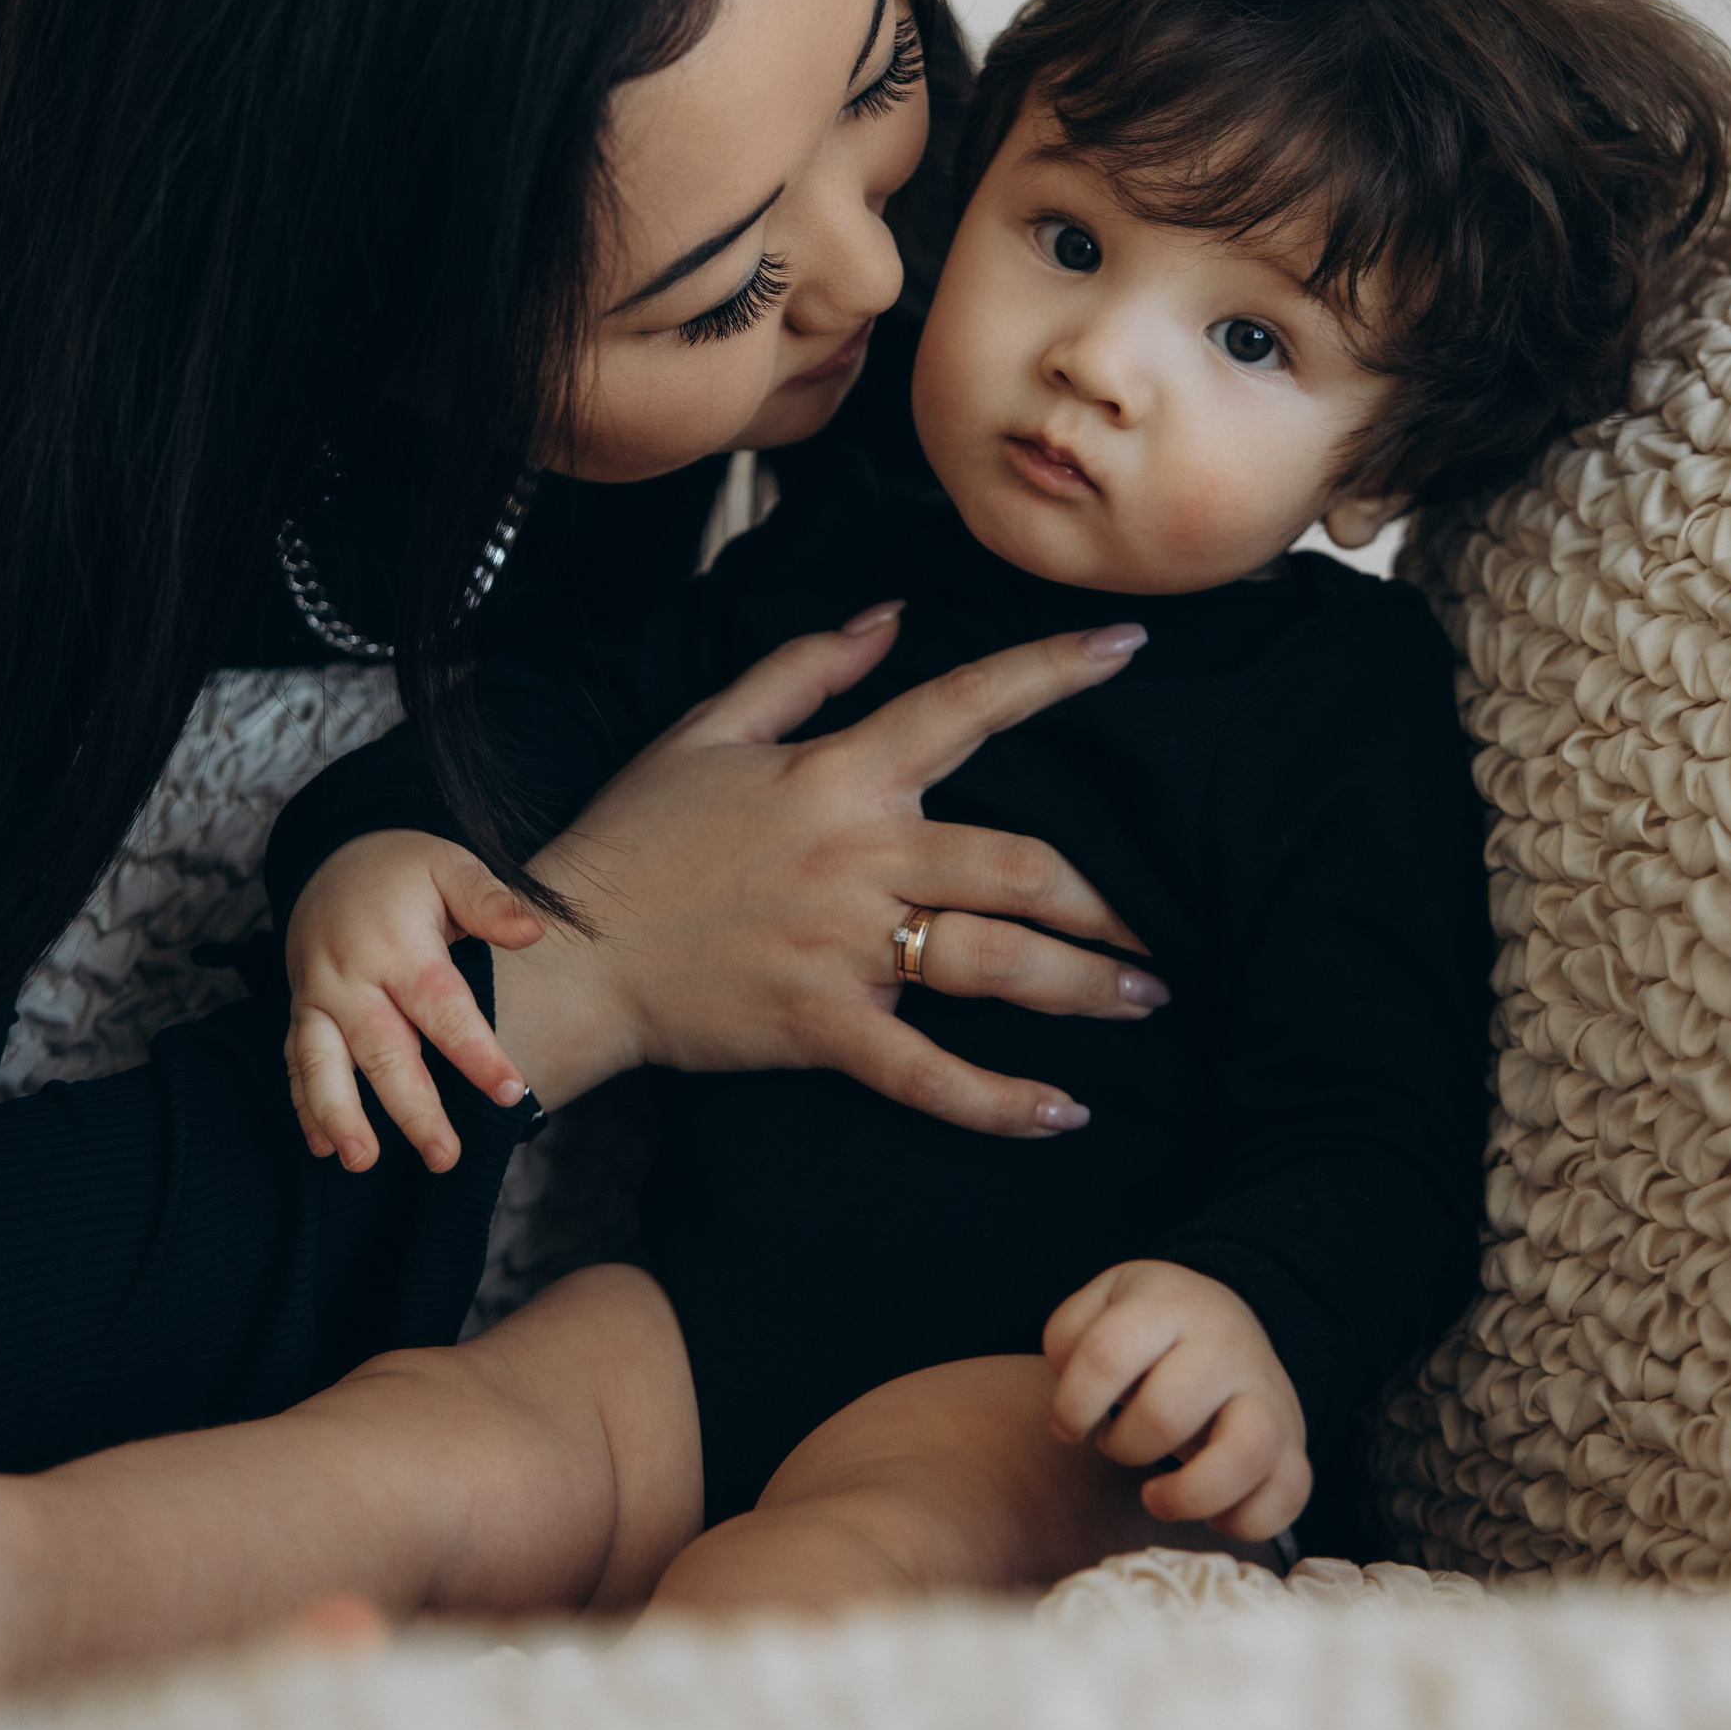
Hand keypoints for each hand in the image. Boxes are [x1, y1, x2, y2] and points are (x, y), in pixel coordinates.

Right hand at [284, 831, 545, 1173]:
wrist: (333, 856)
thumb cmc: (406, 870)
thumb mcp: (451, 866)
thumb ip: (490, 901)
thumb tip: (534, 931)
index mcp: (397, 945)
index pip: (441, 1006)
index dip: (476, 1053)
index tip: (511, 1092)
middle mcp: (350, 977)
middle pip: (382, 1050)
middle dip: (412, 1108)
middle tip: (444, 1156)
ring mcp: (316, 998)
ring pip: (322, 1064)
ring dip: (340, 1115)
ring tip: (362, 1162)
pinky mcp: (300, 1013)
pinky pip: (295, 1064)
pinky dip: (305, 1107)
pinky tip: (322, 1148)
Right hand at [492, 605, 1164, 1136]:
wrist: (570, 951)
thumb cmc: (639, 837)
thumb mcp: (710, 728)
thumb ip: (807, 667)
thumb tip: (889, 618)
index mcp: (838, 773)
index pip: (964, 705)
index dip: (1052, 670)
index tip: (1130, 645)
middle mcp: (857, 854)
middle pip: (1016, 863)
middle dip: (1104, 900)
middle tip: (1161, 927)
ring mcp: (842, 944)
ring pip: (993, 961)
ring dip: (1085, 985)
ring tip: (1144, 996)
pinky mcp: (822, 1025)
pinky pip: (928, 1072)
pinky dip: (1000, 1100)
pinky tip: (1061, 1112)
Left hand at [1043, 1261, 1309, 1539]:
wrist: (1230, 1319)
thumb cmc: (1152, 1327)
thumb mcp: (1104, 1302)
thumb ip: (1069, 1338)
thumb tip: (1073, 1410)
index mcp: (1166, 1304)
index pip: (1107, 1354)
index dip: (1074, 1404)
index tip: (1067, 1426)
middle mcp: (1224, 1345)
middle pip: (1166, 1413)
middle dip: (1124, 1445)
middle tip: (1116, 1443)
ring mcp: (1266, 1394)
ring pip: (1244, 1454)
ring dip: (1188, 1495)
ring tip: (1156, 1498)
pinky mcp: (1294, 1441)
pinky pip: (1288, 1494)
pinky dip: (1246, 1521)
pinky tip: (1212, 1515)